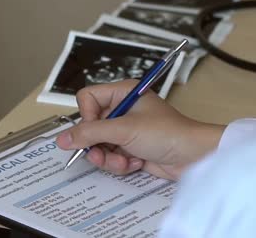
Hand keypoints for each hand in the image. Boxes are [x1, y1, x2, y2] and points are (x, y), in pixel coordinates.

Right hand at [56, 79, 224, 179]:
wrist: (193, 156)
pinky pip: (111, 156)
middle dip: (96, 144)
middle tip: (102, 154)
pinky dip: (119, 163)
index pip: (87, 98)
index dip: (87, 116)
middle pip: (90, 125)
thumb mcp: (124, 130)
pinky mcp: (131, 148)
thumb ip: (90, 134)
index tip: (95, 130)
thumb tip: (62, 139)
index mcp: (122, 93)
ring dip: (108, 157)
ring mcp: (126, 130)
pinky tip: (135, 163)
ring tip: (122, 161)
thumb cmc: (167, 133)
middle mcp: (122, 109)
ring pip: (99, 144)